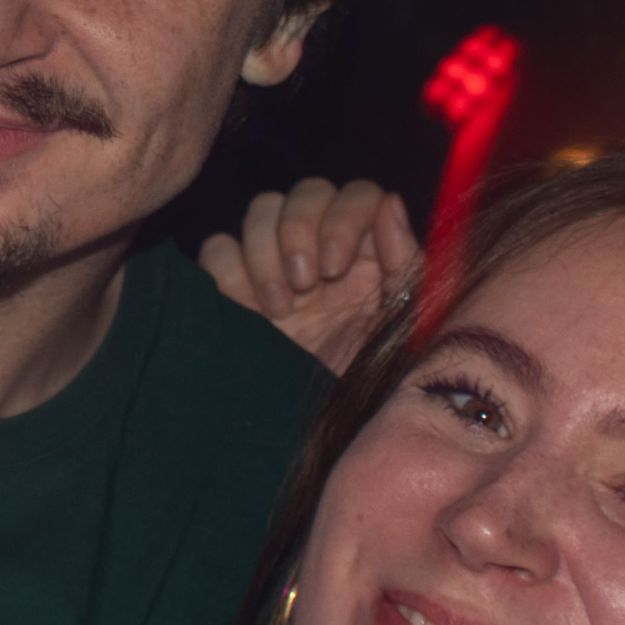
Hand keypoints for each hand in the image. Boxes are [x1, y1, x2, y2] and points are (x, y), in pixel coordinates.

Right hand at [199, 179, 418, 374]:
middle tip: (305, 284)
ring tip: (281, 309)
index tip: (334, 266)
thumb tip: (390, 203)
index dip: (342, 218)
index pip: (356, 195)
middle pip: (306, 192)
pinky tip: (250, 312)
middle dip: (300, 230)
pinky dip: (229, 272)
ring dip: (266, 253)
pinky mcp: (235, 287)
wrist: (326, 431)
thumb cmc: (370, 378)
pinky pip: (218, 248)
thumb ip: (405, 262)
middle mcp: (323, 247)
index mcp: (369, 250)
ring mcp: (277, 263)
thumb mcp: (404, 324)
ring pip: (260, 210)